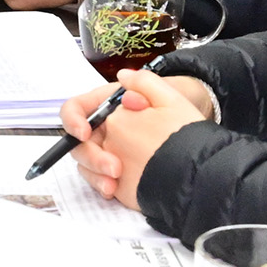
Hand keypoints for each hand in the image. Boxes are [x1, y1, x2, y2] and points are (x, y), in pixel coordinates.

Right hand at [64, 67, 216, 210]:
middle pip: (77, 142)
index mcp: (105, 107)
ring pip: (85, 164)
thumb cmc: (176, 115)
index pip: (76, 109)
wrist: (193, 145)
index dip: (73, 120)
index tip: (84, 132)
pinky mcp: (113, 173)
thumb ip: (145, 82)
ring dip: (95, 173)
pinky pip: (97, 179)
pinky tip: (113, 190)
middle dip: (91, 156)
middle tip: (113, 166)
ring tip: (114, 181)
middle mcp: (101, 130)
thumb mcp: (166, 94)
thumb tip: (123, 77)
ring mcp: (106, 152)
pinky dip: (101, 185)